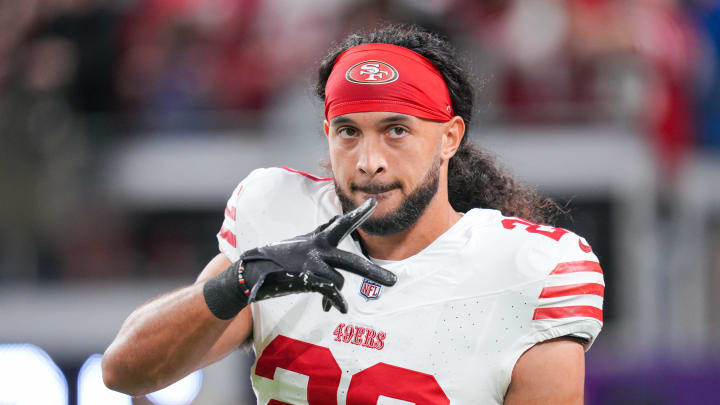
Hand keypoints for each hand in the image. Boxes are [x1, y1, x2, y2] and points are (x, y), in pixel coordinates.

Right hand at [239, 198, 395, 312]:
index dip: (359, 214)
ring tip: (333, 302)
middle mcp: (318, 249)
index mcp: (319, 239)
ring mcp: (313, 264)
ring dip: (337, 293)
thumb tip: (337, 218)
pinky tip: (338, 309)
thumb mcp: (303, 241)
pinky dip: (336, 302)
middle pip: (353, 262)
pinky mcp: (306, 279)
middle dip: (374, 272)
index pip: (343, 224)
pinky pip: (330, 293)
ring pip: (339, 281)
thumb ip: (322, 231)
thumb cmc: (280, 256)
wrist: (254, 271)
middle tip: (394, 281)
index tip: (373, 203)